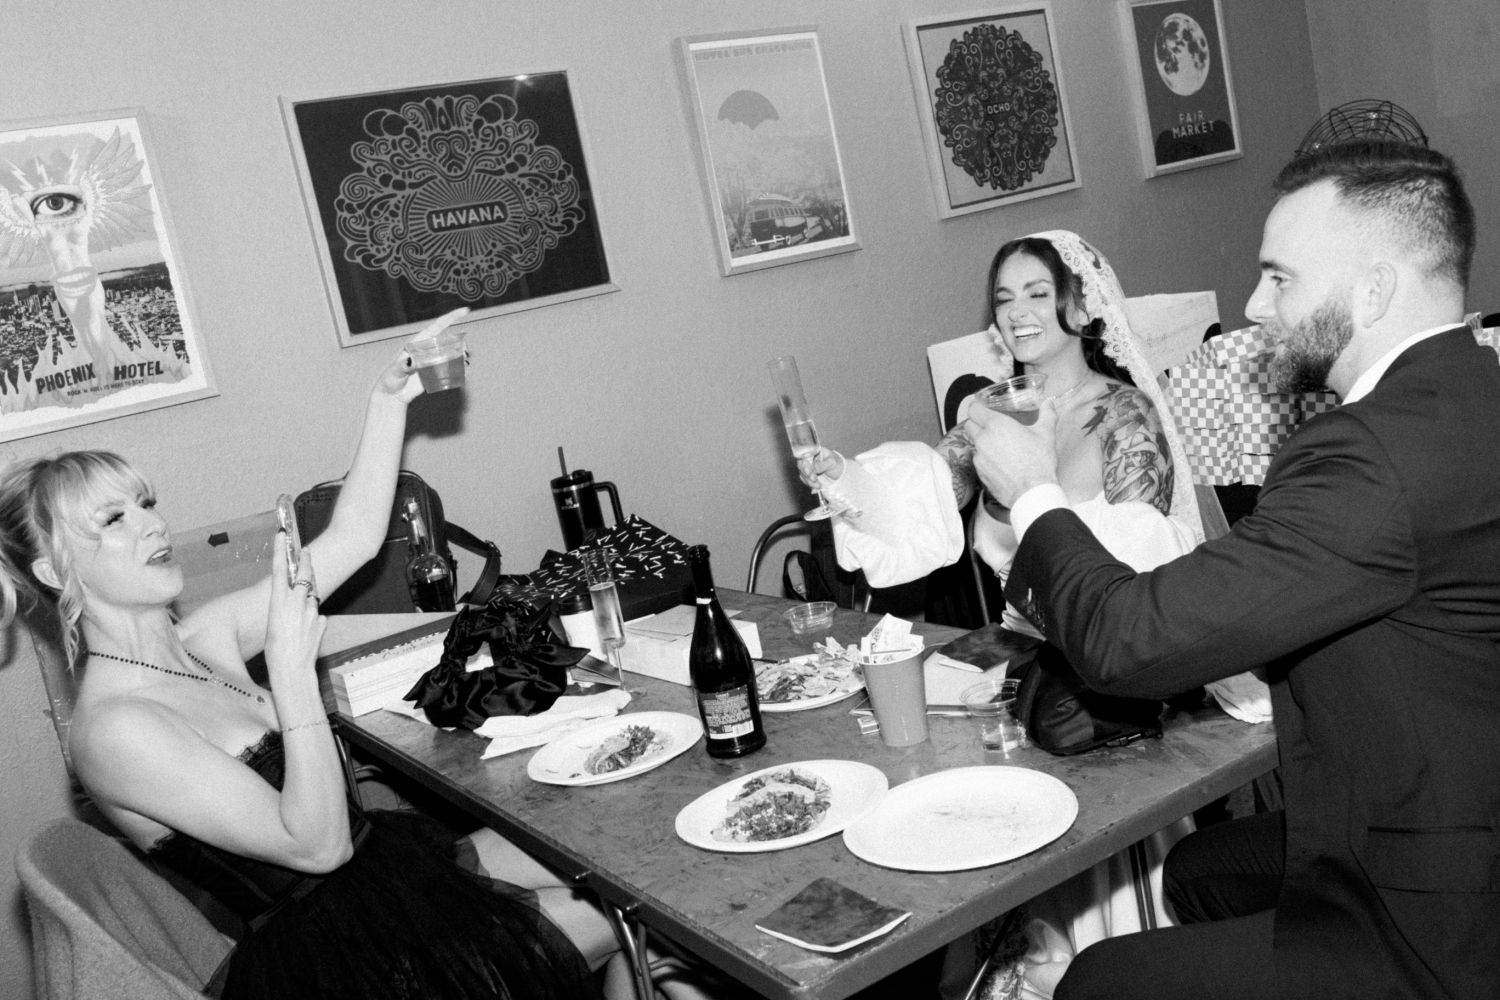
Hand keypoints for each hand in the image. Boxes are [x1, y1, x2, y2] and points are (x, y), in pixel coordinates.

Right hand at [265, 534, 326, 678]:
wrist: (292, 671)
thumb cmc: (275, 653)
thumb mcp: (273, 627)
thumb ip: (286, 611)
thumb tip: (298, 606)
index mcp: (278, 603)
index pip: (280, 570)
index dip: (281, 551)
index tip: (282, 536)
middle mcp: (296, 604)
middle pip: (304, 575)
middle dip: (305, 561)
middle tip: (306, 551)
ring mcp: (311, 612)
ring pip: (312, 596)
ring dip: (307, 598)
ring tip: (298, 613)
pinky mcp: (321, 622)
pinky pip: (317, 616)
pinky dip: (312, 619)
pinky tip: (305, 633)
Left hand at [378, 307, 470, 401]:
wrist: (393, 394)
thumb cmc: (391, 380)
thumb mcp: (395, 372)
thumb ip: (403, 366)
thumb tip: (412, 362)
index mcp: (418, 342)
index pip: (437, 326)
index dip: (452, 317)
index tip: (466, 310)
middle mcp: (427, 348)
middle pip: (448, 339)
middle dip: (461, 342)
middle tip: (465, 352)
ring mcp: (432, 360)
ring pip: (452, 351)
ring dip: (462, 353)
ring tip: (466, 361)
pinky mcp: (436, 371)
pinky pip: (450, 365)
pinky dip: (459, 365)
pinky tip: (464, 369)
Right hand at [796, 446, 844, 486]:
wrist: (840, 473)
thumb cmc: (836, 464)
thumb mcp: (832, 462)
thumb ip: (822, 464)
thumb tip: (813, 467)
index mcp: (813, 452)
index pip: (803, 456)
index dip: (803, 465)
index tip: (809, 473)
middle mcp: (808, 460)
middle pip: (801, 467)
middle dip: (807, 475)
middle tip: (815, 480)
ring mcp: (808, 468)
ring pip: (803, 476)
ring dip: (809, 482)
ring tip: (820, 485)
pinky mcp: (809, 477)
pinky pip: (806, 482)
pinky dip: (811, 486)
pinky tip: (816, 489)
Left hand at [962, 400, 1061, 507]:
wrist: (1032, 492)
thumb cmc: (1039, 461)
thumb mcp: (1046, 434)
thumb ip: (1047, 414)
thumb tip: (1049, 403)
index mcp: (996, 425)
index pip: (973, 409)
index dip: (977, 406)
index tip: (983, 407)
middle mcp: (983, 439)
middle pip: (969, 425)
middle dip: (976, 423)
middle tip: (990, 425)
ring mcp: (979, 457)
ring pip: (973, 443)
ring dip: (981, 441)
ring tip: (997, 445)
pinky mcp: (979, 472)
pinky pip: (977, 460)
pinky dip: (984, 458)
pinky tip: (998, 461)